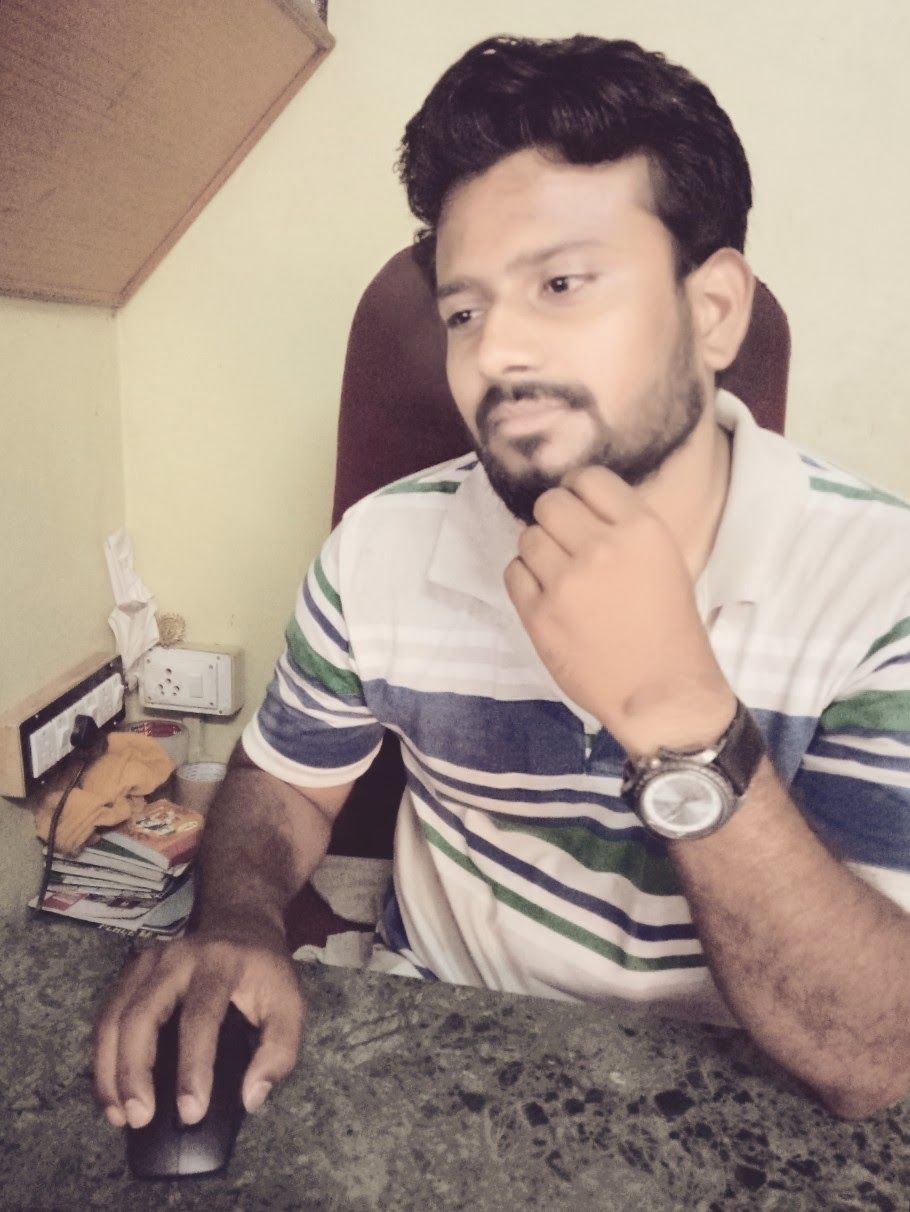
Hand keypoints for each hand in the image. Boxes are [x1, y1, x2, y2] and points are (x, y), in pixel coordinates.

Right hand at [94, 931, 303, 1128]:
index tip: (191, 1112)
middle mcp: (178, 957)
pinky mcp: (132, 971)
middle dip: (136, 1071)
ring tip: (120, 1115)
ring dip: (110, 1070)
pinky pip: (107, 1015)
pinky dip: (103, 1057)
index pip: (200, 1017)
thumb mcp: (290, 1004)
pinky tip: (112, 1093)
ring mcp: (150, 961)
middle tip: (140, 1118)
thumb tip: (251, 1097)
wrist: (242, 923)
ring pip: (115, 1016)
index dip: (193, 1067)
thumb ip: (280, 1051)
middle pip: (142, 1014)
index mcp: (220, 963)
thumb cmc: (265, 972)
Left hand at [503, 465, 734, 753]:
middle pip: (550, 503)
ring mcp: (566, 581)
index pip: (588, 478)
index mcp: (641, 529)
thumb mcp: (665, 559)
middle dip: (554, 520)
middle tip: (565, 544)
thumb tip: (579, 505)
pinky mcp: (539, 613)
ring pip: (527, 537)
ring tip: (558, 575)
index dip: (578, 491)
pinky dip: (525, 579)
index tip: (579, 510)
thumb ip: (624, 528)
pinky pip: (513, 572)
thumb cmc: (669, 628)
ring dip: (539, 551)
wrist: (660, 691)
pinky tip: (546, 594)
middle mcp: (602, 547)